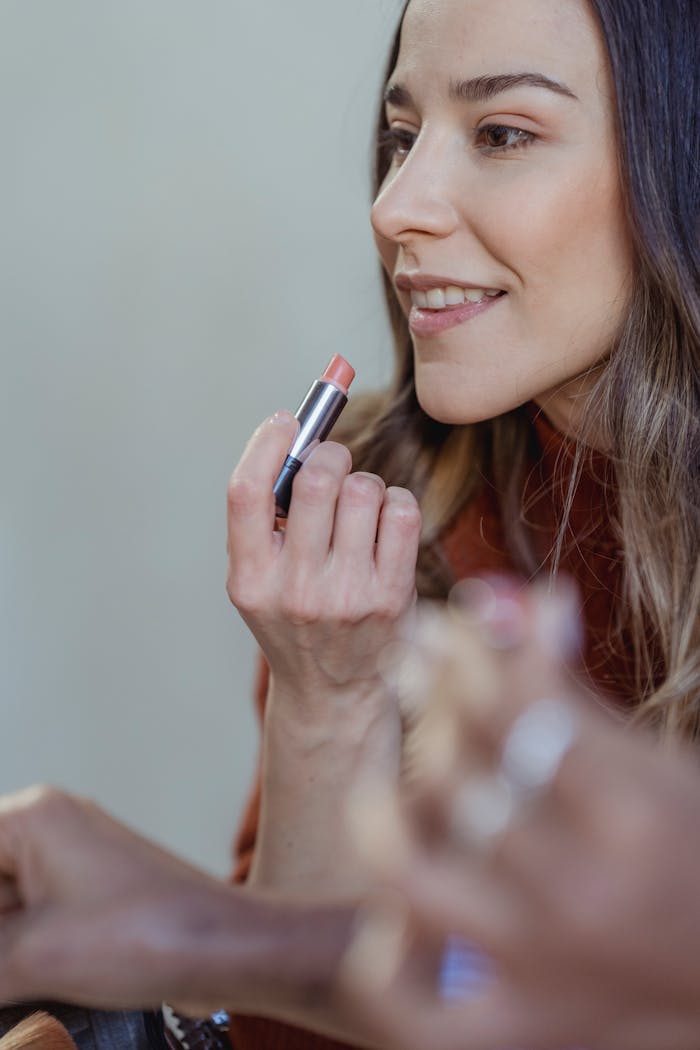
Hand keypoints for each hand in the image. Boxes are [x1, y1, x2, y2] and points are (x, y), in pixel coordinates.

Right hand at [0, 786, 349, 1016]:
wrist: (224, 950)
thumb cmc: (149, 933)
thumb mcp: (32, 956)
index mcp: (33, 817)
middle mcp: (51, 829)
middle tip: (6, 972)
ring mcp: (73, 864)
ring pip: (6, 911)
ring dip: (5, 954)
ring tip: (18, 981)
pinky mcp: (89, 900)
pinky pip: (30, 925)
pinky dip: (17, 959)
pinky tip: (20, 988)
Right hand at [225, 412, 420, 892]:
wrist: (334, 691)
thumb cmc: (297, 619)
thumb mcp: (261, 581)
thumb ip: (266, 520)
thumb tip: (300, 434)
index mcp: (249, 581)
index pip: (247, 492)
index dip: (265, 443)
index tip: (285, 420)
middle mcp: (294, 590)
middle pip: (315, 480)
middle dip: (328, 456)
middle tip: (331, 465)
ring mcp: (346, 596)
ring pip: (365, 490)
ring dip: (363, 486)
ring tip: (357, 512)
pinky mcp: (391, 596)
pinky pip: (401, 510)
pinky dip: (394, 504)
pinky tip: (382, 527)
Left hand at [339, 580, 699, 1049]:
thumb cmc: (696, 853)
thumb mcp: (656, 768)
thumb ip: (575, 693)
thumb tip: (526, 599)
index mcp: (633, 814)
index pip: (516, 708)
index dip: (469, 654)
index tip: (443, 628)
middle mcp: (582, 891)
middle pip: (456, 774)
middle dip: (430, 700)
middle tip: (415, 667)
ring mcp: (542, 967)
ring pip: (410, 870)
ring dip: (387, 810)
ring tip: (387, 780)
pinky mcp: (519, 1029)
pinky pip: (410, 1007)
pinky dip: (385, 960)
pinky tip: (392, 916)